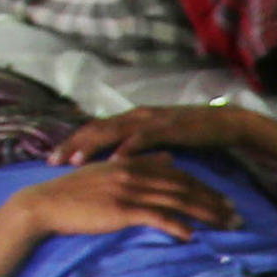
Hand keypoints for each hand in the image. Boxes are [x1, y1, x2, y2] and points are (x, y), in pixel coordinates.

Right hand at [7, 158, 230, 241]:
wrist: (45, 204)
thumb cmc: (76, 192)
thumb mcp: (111, 171)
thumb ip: (142, 163)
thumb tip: (169, 159)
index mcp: (134, 163)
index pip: (179, 175)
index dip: (206, 188)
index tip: (226, 202)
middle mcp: (135, 173)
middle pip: (185, 187)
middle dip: (215, 202)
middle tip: (238, 217)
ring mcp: (129, 190)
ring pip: (177, 201)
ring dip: (206, 215)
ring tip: (226, 227)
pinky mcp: (121, 209)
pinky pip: (156, 217)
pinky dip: (176, 225)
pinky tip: (192, 236)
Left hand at [53, 101, 268, 163]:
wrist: (223, 123)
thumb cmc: (192, 133)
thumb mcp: (158, 138)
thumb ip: (138, 146)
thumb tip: (118, 161)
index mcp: (131, 118)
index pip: (94, 129)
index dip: (73, 143)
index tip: (55, 159)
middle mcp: (135, 115)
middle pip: (95, 129)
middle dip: (72, 145)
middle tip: (52, 161)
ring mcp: (150, 120)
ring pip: (112, 132)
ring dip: (92, 147)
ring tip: (74, 161)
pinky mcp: (167, 128)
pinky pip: (142, 139)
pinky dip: (126, 149)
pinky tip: (114, 162)